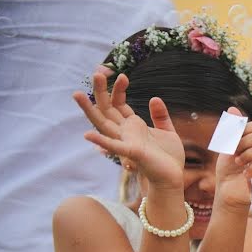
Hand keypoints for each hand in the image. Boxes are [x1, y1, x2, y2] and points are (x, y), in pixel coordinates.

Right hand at [73, 72, 183, 193]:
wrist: (173, 179)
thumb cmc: (169, 159)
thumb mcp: (168, 132)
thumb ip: (160, 116)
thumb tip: (154, 98)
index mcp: (133, 127)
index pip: (119, 104)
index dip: (117, 89)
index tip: (122, 75)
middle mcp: (125, 133)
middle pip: (107, 109)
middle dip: (101, 91)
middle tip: (97, 72)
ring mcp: (126, 143)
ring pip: (103, 124)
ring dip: (90, 110)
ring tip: (77, 94)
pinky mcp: (133, 154)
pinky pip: (114, 147)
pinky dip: (102, 141)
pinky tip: (88, 135)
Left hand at [215, 107, 251, 210]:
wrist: (227, 192)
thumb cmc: (227, 170)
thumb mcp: (226, 147)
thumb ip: (230, 130)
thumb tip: (232, 108)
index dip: (243, 131)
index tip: (233, 142)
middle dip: (244, 143)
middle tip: (235, 154)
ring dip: (248, 155)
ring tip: (238, 163)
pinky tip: (244, 174)